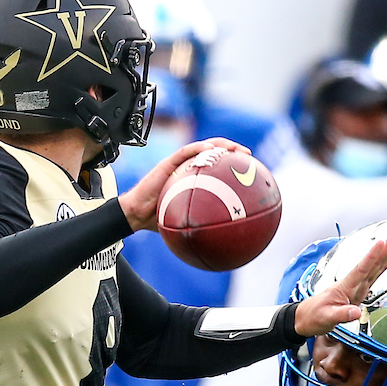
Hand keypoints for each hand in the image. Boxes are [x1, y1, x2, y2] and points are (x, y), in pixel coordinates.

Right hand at [118, 138, 250, 232]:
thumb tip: (223, 240)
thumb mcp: (186, 223)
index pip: (216, 166)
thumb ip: (202, 225)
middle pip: (214, 152)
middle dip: (232, 150)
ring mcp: (178, 163)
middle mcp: (188, 167)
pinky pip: (185, 152)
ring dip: (220, 145)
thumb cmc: (159, 219)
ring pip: (203, 147)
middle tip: (248, 157)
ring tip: (234, 149)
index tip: (249, 169)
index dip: (233, 164)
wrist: (137, 215)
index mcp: (193, 178)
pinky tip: (210, 149)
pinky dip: (199, 148)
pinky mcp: (168, 163)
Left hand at [294, 230, 386, 338]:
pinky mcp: (358, 292)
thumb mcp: (327, 318)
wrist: (307, 318)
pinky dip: (382, 268)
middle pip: (372, 264)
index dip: (372, 257)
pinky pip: (373, 277)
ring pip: (374, 268)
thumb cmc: (315, 316)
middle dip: (385, 249)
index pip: (361, 269)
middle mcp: (352, 284)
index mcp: (345, 288)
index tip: (381, 243)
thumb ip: (342, 314)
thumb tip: (355, 312)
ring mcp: (356, 287)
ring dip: (385, 255)